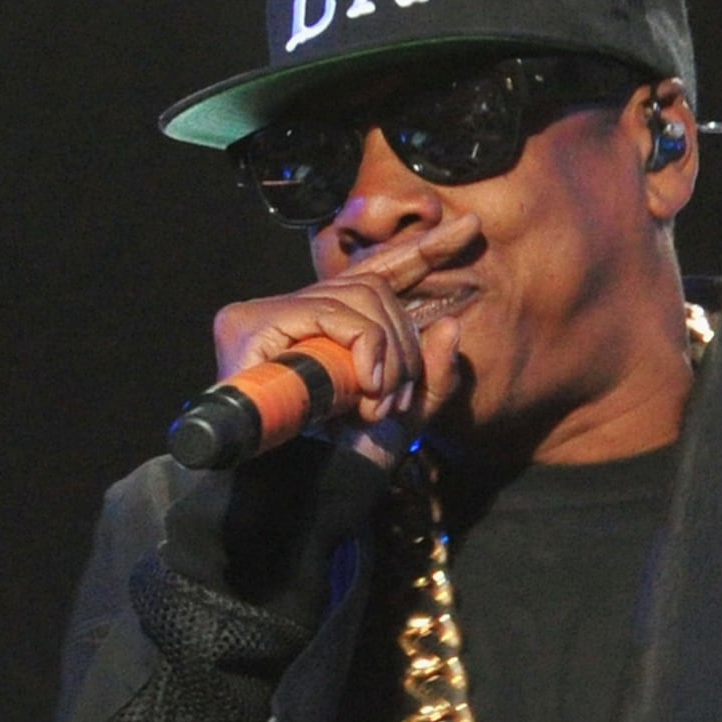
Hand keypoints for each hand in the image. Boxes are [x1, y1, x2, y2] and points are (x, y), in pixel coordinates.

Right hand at [209, 212, 481, 467]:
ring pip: (356, 298)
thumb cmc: (346, 460)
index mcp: (333, 329)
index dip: (423, 249)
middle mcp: (297, 313)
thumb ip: (435, 377)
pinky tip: (363, 383)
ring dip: (383, 353)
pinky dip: (360, 346)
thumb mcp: (407, 418)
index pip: (380, 272)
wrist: (301, 493)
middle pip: (372, 287)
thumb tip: (448, 326)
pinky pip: (329, 313)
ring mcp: (267, 314)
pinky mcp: (249, 323)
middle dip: (402, 339)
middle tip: (395, 397)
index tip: (471, 228)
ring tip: (376, 401)